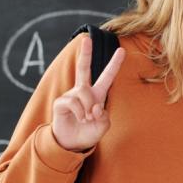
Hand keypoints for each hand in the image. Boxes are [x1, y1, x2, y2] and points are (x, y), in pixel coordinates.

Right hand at [51, 36, 125, 151]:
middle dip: (85, 54)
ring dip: (89, 108)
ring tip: (87, 118)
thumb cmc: (88, 132)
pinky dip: (80, 112)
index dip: (114, 64)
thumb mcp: (102, 127)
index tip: (122, 50)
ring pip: (84, 92)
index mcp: (97, 94)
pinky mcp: (61, 102)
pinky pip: (73, 102)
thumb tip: (95, 107)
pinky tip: (80, 118)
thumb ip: (104, 117)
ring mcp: (71, 95)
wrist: (72, 144)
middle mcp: (84, 91)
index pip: (107, 77)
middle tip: (87, 39)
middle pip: (83, 68)